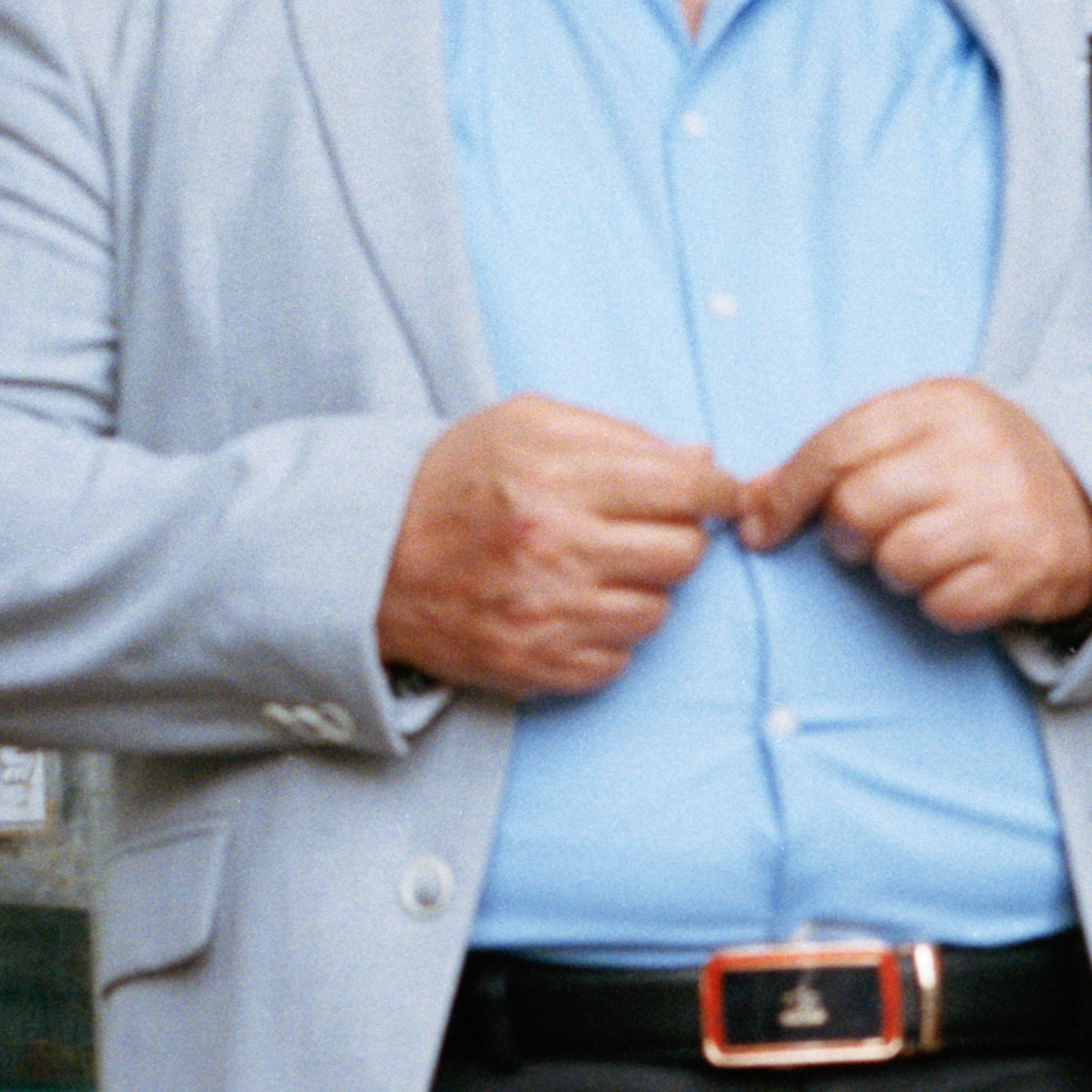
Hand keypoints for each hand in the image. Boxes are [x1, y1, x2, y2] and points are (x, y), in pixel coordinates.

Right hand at [377, 397, 733, 698]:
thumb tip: (703, 459)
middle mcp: (558, 548)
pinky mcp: (536, 666)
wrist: (370, 559)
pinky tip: (574, 608)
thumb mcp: (526, 425)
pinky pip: (619, 660)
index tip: (720, 493)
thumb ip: (619, 436)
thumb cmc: (455, 480)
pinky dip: (609, 636)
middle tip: (646, 529)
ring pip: (659, 611)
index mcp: (558, 478)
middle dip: (679, 538)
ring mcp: (548, 615)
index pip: (687, 489)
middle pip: (686, 554)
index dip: (719, 490)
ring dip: (643, 589)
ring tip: (599, 568)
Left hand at [735, 380, 1091, 636]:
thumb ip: (841, 456)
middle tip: (868, 540)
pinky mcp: (1029, 568)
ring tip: (922, 556)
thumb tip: (748, 501)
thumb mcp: (921, 432)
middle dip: (848, 537)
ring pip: (897, 561)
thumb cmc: (982, 467)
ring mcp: (1007, 510)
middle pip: (859, 508)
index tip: (759, 528)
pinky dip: (941, 603)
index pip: (837, 446)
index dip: (785, 494)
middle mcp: (975, 450)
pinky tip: (960, 579)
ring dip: (895, 572)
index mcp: (940, 404)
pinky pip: (945, 604)